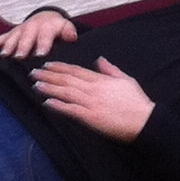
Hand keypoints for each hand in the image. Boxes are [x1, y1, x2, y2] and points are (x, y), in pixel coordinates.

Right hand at [0, 9, 76, 58]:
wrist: (45, 18)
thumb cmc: (57, 29)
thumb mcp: (66, 28)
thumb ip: (69, 32)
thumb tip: (71, 37)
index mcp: (47, 26)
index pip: (45, 35)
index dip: (42, 44)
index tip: (40, 54)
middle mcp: (32, 27)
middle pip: (26, 37)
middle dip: (22, 46)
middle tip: (19, 57)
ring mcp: (20, 30)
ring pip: (13, 37)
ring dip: (8, 46)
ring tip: (3, 55)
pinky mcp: (11, 33)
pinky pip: (2, 37)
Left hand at [33, 57, 153, 140]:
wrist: (145, 121)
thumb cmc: (137, 102)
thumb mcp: (126, 80)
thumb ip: (110, 69)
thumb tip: (99, 59)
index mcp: (101, 80)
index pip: (76, 71)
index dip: (60, 67)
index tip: (47, 65)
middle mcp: (93, 89)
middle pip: (67, 80)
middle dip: (49, 75)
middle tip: (33, 72)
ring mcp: (91, 103)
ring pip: (66, 93)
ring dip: (49, 88)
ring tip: (36, 84)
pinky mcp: (91, 118)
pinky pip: (71, 110)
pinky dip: (58, 106)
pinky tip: (47, 103)